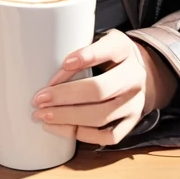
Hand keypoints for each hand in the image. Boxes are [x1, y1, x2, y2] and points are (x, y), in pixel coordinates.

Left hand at [30, 29, 177, 146]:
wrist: (140, 72)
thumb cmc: (110, 56)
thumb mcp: (100, 42)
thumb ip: (81, 50)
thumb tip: (46, 68)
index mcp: (124, 49)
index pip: (108, 50)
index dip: (87, 56)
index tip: (65, 62)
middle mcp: (134, 77)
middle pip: (99, 90)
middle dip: (64, 96)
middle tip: (39, 99)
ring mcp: (135, 103)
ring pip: (101, 116)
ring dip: (67, 118)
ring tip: (43, 116)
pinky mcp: (131, 122)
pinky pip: (108, 136)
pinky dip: (83, 134)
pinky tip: (62, 128)